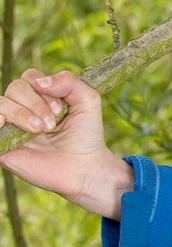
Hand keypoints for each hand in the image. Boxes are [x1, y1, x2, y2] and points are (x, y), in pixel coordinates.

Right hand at [0, 69, 133, 218]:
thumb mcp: (88, 101)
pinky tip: (11, 127)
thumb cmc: (86, 135)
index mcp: (41, 97)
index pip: (30, 77)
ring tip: (40, 130)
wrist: (83, 168)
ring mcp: (10, 126)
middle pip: (15, 87)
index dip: (44, 87)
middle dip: (35, 103)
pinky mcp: (2, 145)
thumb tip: (39, 81)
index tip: (60, 110)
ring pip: (0, 103)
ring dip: (20, 113)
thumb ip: (68, 82)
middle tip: (51, 124)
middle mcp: (23, 109)